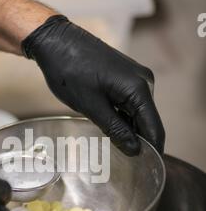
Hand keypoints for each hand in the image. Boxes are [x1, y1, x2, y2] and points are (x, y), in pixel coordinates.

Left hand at [22, 15, 164, 155]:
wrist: (56, 42)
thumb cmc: (70, 72)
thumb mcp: (92, 107)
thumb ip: (116, 129)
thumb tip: (135, 149)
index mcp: (139, 89)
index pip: (154, 127)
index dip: (152, 149)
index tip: (148, 168)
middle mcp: (144, 81)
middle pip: (147, 121)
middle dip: (138, 140)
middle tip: (122, 160)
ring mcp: (135, 77)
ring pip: (138, 113)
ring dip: (128, 129)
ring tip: (113, 144)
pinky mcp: (125, 76)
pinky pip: (130, 103)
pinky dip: (122, 116)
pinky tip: (109, 126)